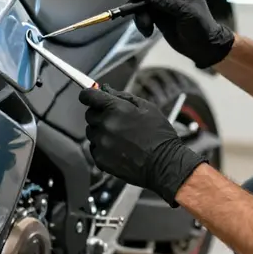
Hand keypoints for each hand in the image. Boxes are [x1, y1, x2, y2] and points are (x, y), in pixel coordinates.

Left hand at [79, 85, 209, 206]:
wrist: (164, 164)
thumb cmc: (159, 136)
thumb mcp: (147, 108)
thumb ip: (123, 96)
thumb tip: (107, 89)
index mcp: (115, 109)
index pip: (88, 96)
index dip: (88, 95)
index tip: (89, 97)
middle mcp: (105, 125)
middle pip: (89, 114)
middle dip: (99, 114)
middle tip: (116, 120)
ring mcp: (102, 143)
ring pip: (91, 132)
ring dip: (101, 131)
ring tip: (121, 137)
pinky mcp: (100, 159)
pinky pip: (94, 148)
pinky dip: (102, 147)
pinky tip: (119, 148)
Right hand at [127, 0, 234, 68]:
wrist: (200, 45)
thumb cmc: (201, 26)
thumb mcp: (188, 13)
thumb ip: (171, 3)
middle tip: (135, 7)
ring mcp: (160, 0)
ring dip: (139, 13)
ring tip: (146, 27)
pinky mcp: (154, 12)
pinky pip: (140, 12)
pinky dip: (140, 21)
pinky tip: (147, 32)